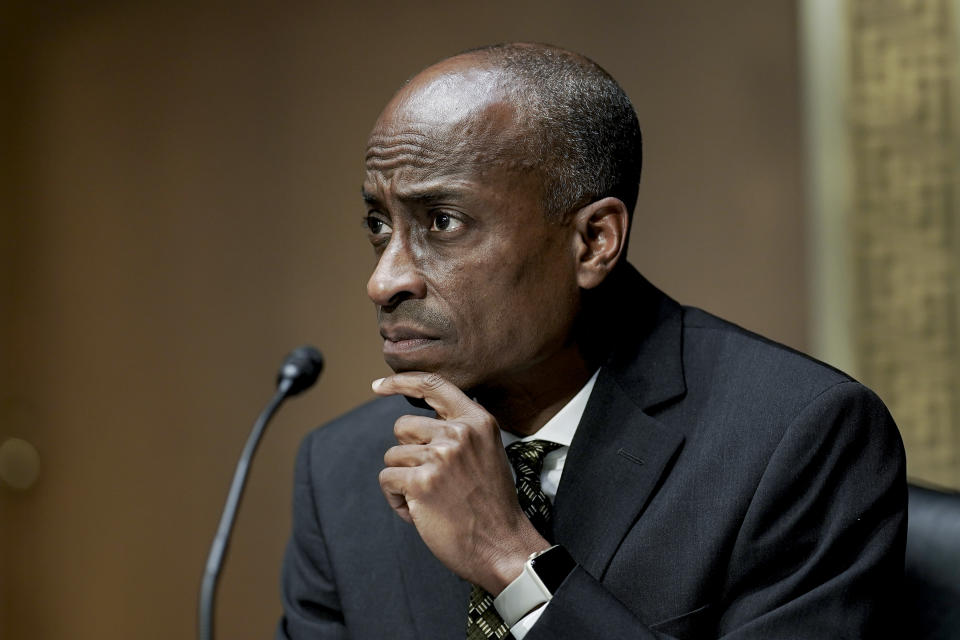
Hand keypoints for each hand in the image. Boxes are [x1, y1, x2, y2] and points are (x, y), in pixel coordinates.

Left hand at [374, 372, 550, 593]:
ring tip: (429, 499)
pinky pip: (387, 479)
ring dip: (403, 479)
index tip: (379, 385)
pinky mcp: (421, 482)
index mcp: (477, 421)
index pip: (433, 384)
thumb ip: (459, 431)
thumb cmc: (491, 504)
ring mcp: (440, 456)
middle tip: (433, 480)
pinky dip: (396, 499)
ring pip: (393, 455)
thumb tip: (417, 422)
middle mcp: (459, 432)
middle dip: (408, 453)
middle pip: (403, 426)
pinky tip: (419, 512)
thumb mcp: (487, 452)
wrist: (503, 545)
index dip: (400, 381)